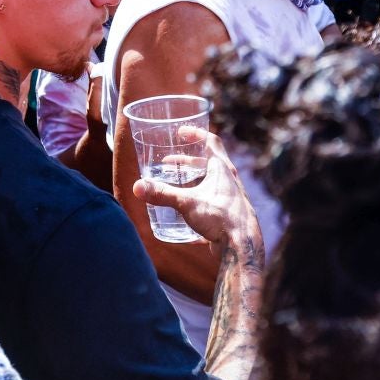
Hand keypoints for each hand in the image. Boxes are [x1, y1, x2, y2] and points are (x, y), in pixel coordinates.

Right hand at [130, 126, 260, 252]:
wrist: (242, 246)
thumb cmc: (220, 218)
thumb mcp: (187, 203)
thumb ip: (162, 194)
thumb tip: (137, 187)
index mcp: (222, 169)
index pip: (211, 142)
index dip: (196, 134)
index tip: (181, 132)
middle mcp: (229, 180)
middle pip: (208, 162)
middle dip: (187, 160)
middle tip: (169, 161)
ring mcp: (231, 197)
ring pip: (210, 181)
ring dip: (193, 178)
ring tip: (175, 182)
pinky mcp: (228, 213)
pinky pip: (212, 199)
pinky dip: (197, 196)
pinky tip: (185, 208)